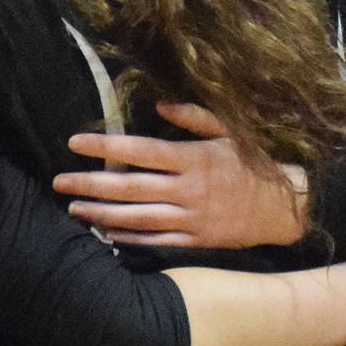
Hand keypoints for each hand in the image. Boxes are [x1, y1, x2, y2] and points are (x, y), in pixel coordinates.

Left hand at [55, 100, 309, 247]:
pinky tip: (104, 232)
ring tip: (73, 208)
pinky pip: (155, 241)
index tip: (74, 141)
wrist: (286, 208)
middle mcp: (189, 189)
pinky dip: (128, 238)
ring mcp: (191, 218)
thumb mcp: (231, 132)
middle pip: (130, 187)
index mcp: (194, 158)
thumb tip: (158, 103)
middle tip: (59, 181)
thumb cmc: (254, 164)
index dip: (105, 145)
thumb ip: (193, 116)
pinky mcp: (195, 242)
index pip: (141, 150)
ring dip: (101, 213)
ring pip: (137, 217)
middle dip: (91, 183)